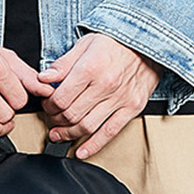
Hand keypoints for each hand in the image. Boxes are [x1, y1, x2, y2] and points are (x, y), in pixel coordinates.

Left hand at [37, 33, 162, 157]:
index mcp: (91, 67)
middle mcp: (105, 85)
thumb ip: (63, 63)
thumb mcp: (86, 43)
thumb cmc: (117, 41)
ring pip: (87, 126)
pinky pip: (110, 132)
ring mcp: (120, 98)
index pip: (60, 98)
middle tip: (51, 119)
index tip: (47, 105)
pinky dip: (93, 146)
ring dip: (68, 134)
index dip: (48, 105)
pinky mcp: (132, 108)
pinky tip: (81, 151)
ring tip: (59, 134)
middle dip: (55, 120)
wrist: (150, 41)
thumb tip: (42, 78)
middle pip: (71, 114)